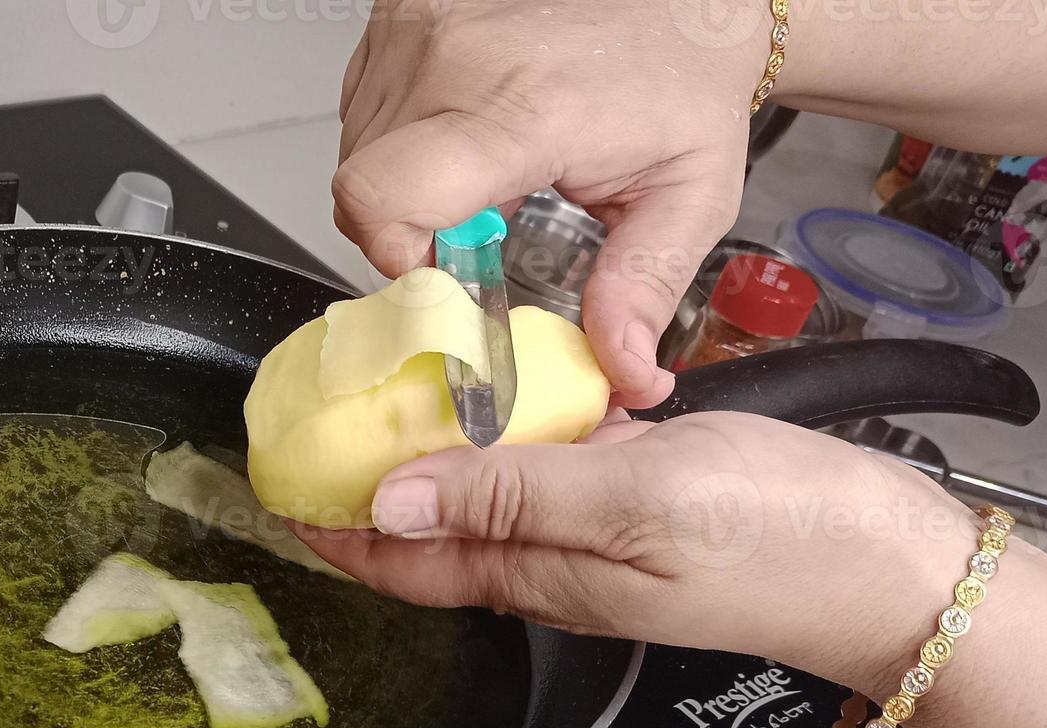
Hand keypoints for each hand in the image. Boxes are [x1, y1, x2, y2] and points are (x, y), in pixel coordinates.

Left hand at [294, 413, 983, 689]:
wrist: (898, 564)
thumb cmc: (781, 541)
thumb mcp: (630, 502)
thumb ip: (508, 497)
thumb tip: (390, 501)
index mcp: (539, 574)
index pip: (399, 562)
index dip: (328, 529)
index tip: (272, 487)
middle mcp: (555, 565)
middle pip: (430, 535)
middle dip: (363, 494)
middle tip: (316, 431)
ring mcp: (599, 536)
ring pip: (486, 498)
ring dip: (430, 460)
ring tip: (385, 403)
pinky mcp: (643, 503)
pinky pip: (550, 471)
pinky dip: (511, 434)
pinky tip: (508, 391)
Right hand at [334, 0, 770, 407]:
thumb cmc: (683, 74)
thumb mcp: (689, 194)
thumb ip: (644, 288)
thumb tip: (621, 373)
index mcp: (524, 111)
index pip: (385, 198)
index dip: (394, 260)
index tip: (442, 280)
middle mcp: (455, 60)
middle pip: (364, 188)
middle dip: (413, 231)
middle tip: (484, 230)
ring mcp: (419, 28)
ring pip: (357, 148)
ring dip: (407, 182)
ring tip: (485, 173)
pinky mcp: (401, 12)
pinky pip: (363, 103)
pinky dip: (402, 135)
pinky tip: (466, 130)